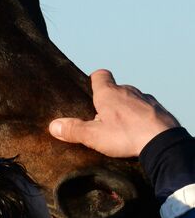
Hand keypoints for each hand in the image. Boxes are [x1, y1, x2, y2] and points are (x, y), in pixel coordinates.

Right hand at [49, 69, 179, 157]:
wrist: (163, 142)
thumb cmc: (125, 135)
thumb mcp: (93, 136)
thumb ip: (73, 130)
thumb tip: (53, 126)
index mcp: (109, 94)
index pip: (100, 76)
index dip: (94, 80)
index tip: (91, 86)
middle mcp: (128, 91)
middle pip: (115, 89)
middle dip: (108, 101)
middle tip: (101, 118)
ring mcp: (146, 99)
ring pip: (131, 99)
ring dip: (125, 109)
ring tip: (120, 127)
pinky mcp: (159, 110)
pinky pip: (146, 109)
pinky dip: (140, 116)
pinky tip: (138, 131)